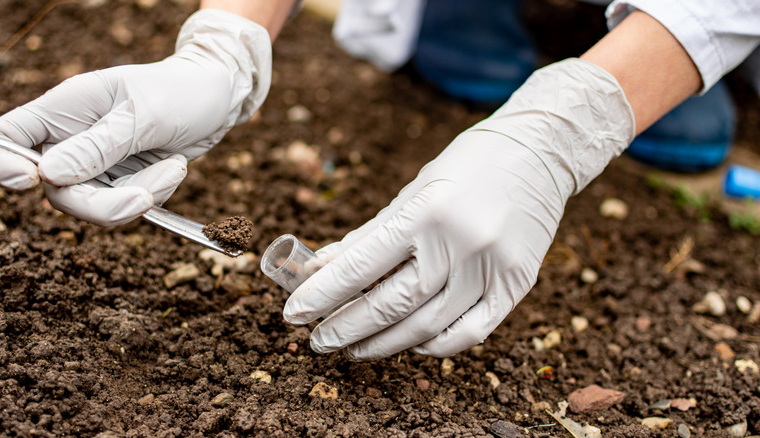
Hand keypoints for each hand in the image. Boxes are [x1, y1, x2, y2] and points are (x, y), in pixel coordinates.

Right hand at [0, 9, 270, 225]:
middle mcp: (74, 138)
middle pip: (58, 189)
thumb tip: (49, 176)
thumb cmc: (178, 91)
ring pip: (97, 204)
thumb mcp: (142, 116)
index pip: (8, 137)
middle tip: (142, 198)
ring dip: (140, 195)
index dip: (5, 163)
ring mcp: (99, 162)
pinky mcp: (124, 179)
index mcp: (65, 109)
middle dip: (102, 203)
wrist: (217, 97)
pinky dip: (155, 193)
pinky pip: (128, 204)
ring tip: (174, 167)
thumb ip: (98, 147)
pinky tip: (175, 167)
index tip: (29, 182)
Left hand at [283, 59, 634, 359]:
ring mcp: (492, 268)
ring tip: (353, 349)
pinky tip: (410, 345)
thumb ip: (369, 235)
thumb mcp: (414, 192)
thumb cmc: (468, 166)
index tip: (294, 315)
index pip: (362, 265)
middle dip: (346, 328)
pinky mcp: (518, 285)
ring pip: (427, 326)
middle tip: (318, 341)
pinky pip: (471, 332)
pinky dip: (436, 346)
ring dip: (383, 344)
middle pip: (391, 304)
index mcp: (426, 211)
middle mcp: (460, 242)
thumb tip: (321, 268)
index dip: (323, 295)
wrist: (541, 152)